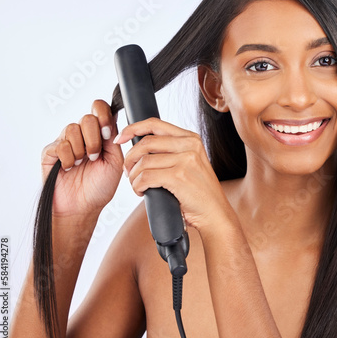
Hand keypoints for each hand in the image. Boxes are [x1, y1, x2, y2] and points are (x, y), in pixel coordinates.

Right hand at [41, 99, 123, 218]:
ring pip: (72, 128)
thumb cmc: (100, 186)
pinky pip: (60, 144)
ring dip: (81, 149)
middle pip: (87, 118)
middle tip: (95, 156)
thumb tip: (112, 117)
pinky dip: (68, 158)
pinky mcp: (50, 152)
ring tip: (83, 164)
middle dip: (94, 139)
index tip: (107, 133)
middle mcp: (82, 134)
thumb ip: (114, 138)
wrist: (83, 207)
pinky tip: (70, 168)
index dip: (104, 115)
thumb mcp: (116, 161)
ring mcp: (65, 142)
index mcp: (100, 134)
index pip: (100, 109)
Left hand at [114, 117, 232, 230]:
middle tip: (127, 171)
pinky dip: (138, 186)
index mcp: (191, 138)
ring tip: (137, 185)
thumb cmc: (199, 192)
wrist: (215, 213)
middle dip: (129, 158)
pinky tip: (142, 191)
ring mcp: (186, 160)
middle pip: (146, 142)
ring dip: (133, 176)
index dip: (133, 128)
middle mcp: (190, 145)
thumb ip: (172, 151)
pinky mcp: (179, 176)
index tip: (121, 138)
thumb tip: (140, 146)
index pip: (155, 124)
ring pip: (144, 162)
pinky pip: (146, 177)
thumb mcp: (190, 163)